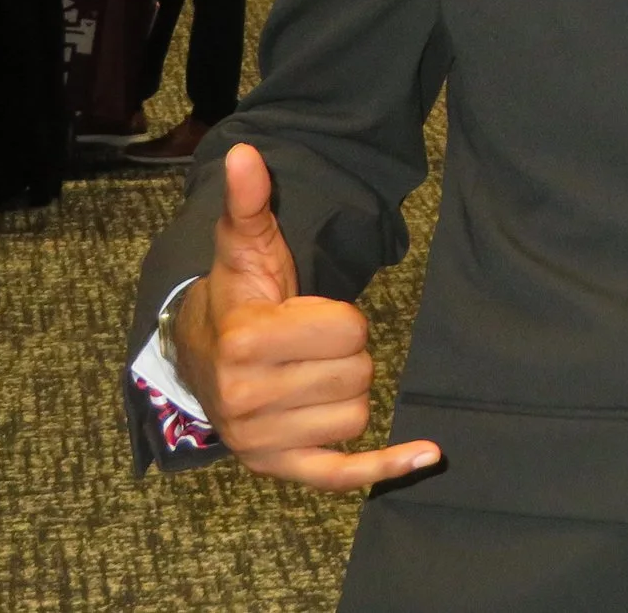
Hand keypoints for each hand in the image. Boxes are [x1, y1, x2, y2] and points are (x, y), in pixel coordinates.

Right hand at [170, 142, 439, 490]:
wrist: (200, 358)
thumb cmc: (237, 297)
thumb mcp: (243, 247)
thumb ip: (250, 203)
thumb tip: (246, 152)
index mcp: (246, 341)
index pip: (350, 330)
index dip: (340, 318)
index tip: (305, 314)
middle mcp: (246, 399)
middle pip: (358, 374)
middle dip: (344, 355)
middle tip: (306, 345)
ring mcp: (261, 440)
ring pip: (357, 415)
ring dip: (345, 392)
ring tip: (305, 375)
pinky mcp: (277, 467)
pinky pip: (339, 474)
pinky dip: (382, 468)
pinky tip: (427, 454)